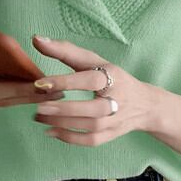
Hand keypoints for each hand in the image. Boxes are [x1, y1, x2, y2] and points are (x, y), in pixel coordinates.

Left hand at [29, 35, 160, 145]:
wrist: (144, 104)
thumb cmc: (113, 77)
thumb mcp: (94, 61)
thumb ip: (65, 50)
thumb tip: (36, 39)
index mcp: (113, 76)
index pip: (90, 80)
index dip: (66, 82)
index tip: (41, 83)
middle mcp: (117, 99)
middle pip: (92, 108)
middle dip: (64, 109)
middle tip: (39, 107)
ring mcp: (116, 119)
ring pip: (90, 126)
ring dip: (62, 123)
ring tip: (39, 117)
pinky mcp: (112, 134)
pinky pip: (91, 141)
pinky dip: (70, 138)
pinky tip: (51, 131)